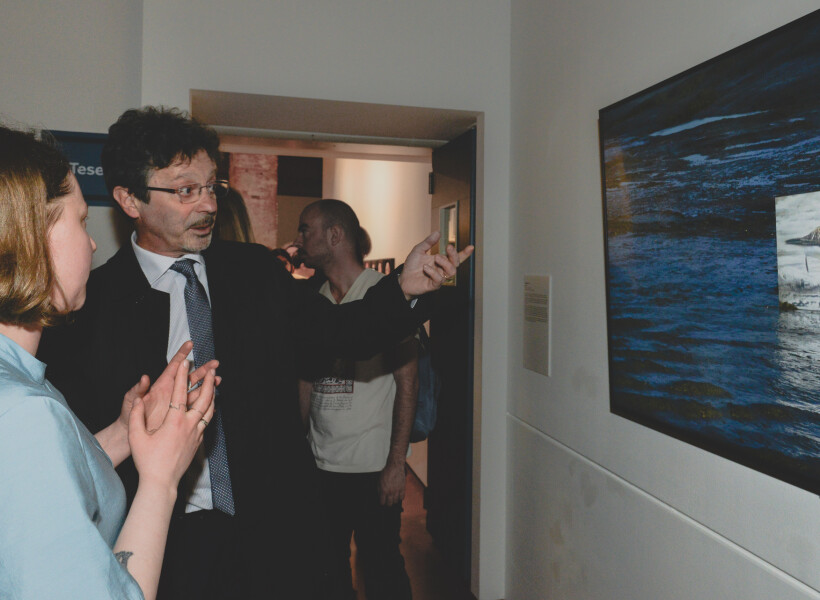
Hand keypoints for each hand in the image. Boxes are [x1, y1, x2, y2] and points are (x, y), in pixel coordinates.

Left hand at [119, 341, 219, 432]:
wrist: (131, 432)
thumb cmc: (128, 414)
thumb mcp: (131, 400)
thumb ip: (138, 389)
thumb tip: (145, 377)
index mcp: (161, 385)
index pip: (174, 366)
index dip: (182, 354)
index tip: (190, 344)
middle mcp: (171, 391)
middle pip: (190, 377)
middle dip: (203, 369)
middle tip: (215, 363)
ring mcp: (176, 402)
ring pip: (196, 391)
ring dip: (207, 385)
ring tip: (218, 380)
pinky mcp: (179, 413)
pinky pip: (194, 407)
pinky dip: (204, 403)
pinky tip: (213, 400)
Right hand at [128, 360, 215, 489]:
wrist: (161, 482)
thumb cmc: (146, 460)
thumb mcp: (136, 437)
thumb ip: (136, 416)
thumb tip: (139, 400)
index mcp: (174, 421)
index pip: (179, 392)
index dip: (182, 376)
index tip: (185, 362)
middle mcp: (189, 425)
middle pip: (204, 399)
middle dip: (208, 382)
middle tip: (212, 369)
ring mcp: (196, 434)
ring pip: (209, 410)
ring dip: (213, 395)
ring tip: (215, 384)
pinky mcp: (198, 442)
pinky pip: (207, 422)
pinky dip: (210, 411)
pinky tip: (210, 407)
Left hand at [378, 460, 406, 505]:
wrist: (395, 466)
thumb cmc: (386, 472)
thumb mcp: (379, 481)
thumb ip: (379, 489)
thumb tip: (379, 496)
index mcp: (384, 490)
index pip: (382, 502)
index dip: (382, 503)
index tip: (382, 502)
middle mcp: (390, 492)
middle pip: (390, 504)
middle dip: (388, 504)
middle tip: (387, 502)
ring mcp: (397, 490)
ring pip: (396, 501)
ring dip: (394, 501)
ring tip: (393, 499)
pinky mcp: (403, 488)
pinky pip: (402, 497)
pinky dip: (400, 498)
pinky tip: (398, 496)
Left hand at [398, 231, 473, 298]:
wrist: (403, 279)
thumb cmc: (412, 266)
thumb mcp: (419, 250)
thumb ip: (428, 242)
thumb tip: (438, 232)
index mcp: (441, 261)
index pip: (456, 257)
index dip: (465, 253)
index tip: (471, 247)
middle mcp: (442, 269)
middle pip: (456, 263)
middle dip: (454, 255)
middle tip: (448, 247)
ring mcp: (439, 278)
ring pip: (451, 272)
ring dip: (445, 263)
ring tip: (435, 258)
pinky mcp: (433, 285)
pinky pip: (439, 279)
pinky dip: (433, 272)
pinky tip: (425, 267)